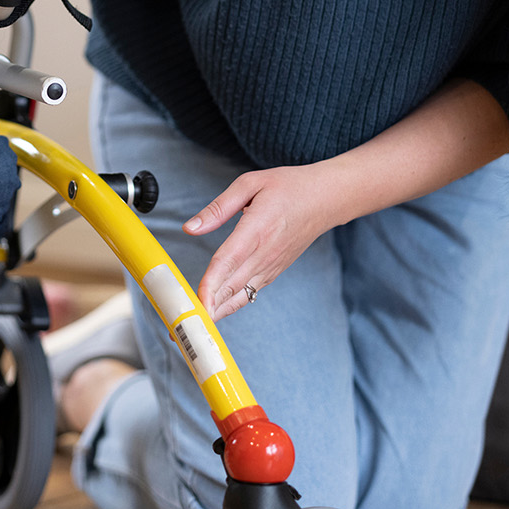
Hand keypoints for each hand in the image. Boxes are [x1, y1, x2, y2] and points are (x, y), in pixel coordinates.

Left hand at [184, 165, 343, 320]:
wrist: (327, 199)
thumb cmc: (289, 187)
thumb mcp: (250, 184)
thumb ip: (218, 208)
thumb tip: (190, 227)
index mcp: (256, 229)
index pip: (228, 262)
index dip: (211, 284)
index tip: (196, 301)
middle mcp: (264, 253)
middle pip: (231, 285)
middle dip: (207, 306)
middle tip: (182, 321)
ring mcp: (271, 265)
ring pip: (241, 294)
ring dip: (218, 310)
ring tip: (195, 324)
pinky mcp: (275, 270)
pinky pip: (251, 292)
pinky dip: (233, 304)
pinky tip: (216, 311)